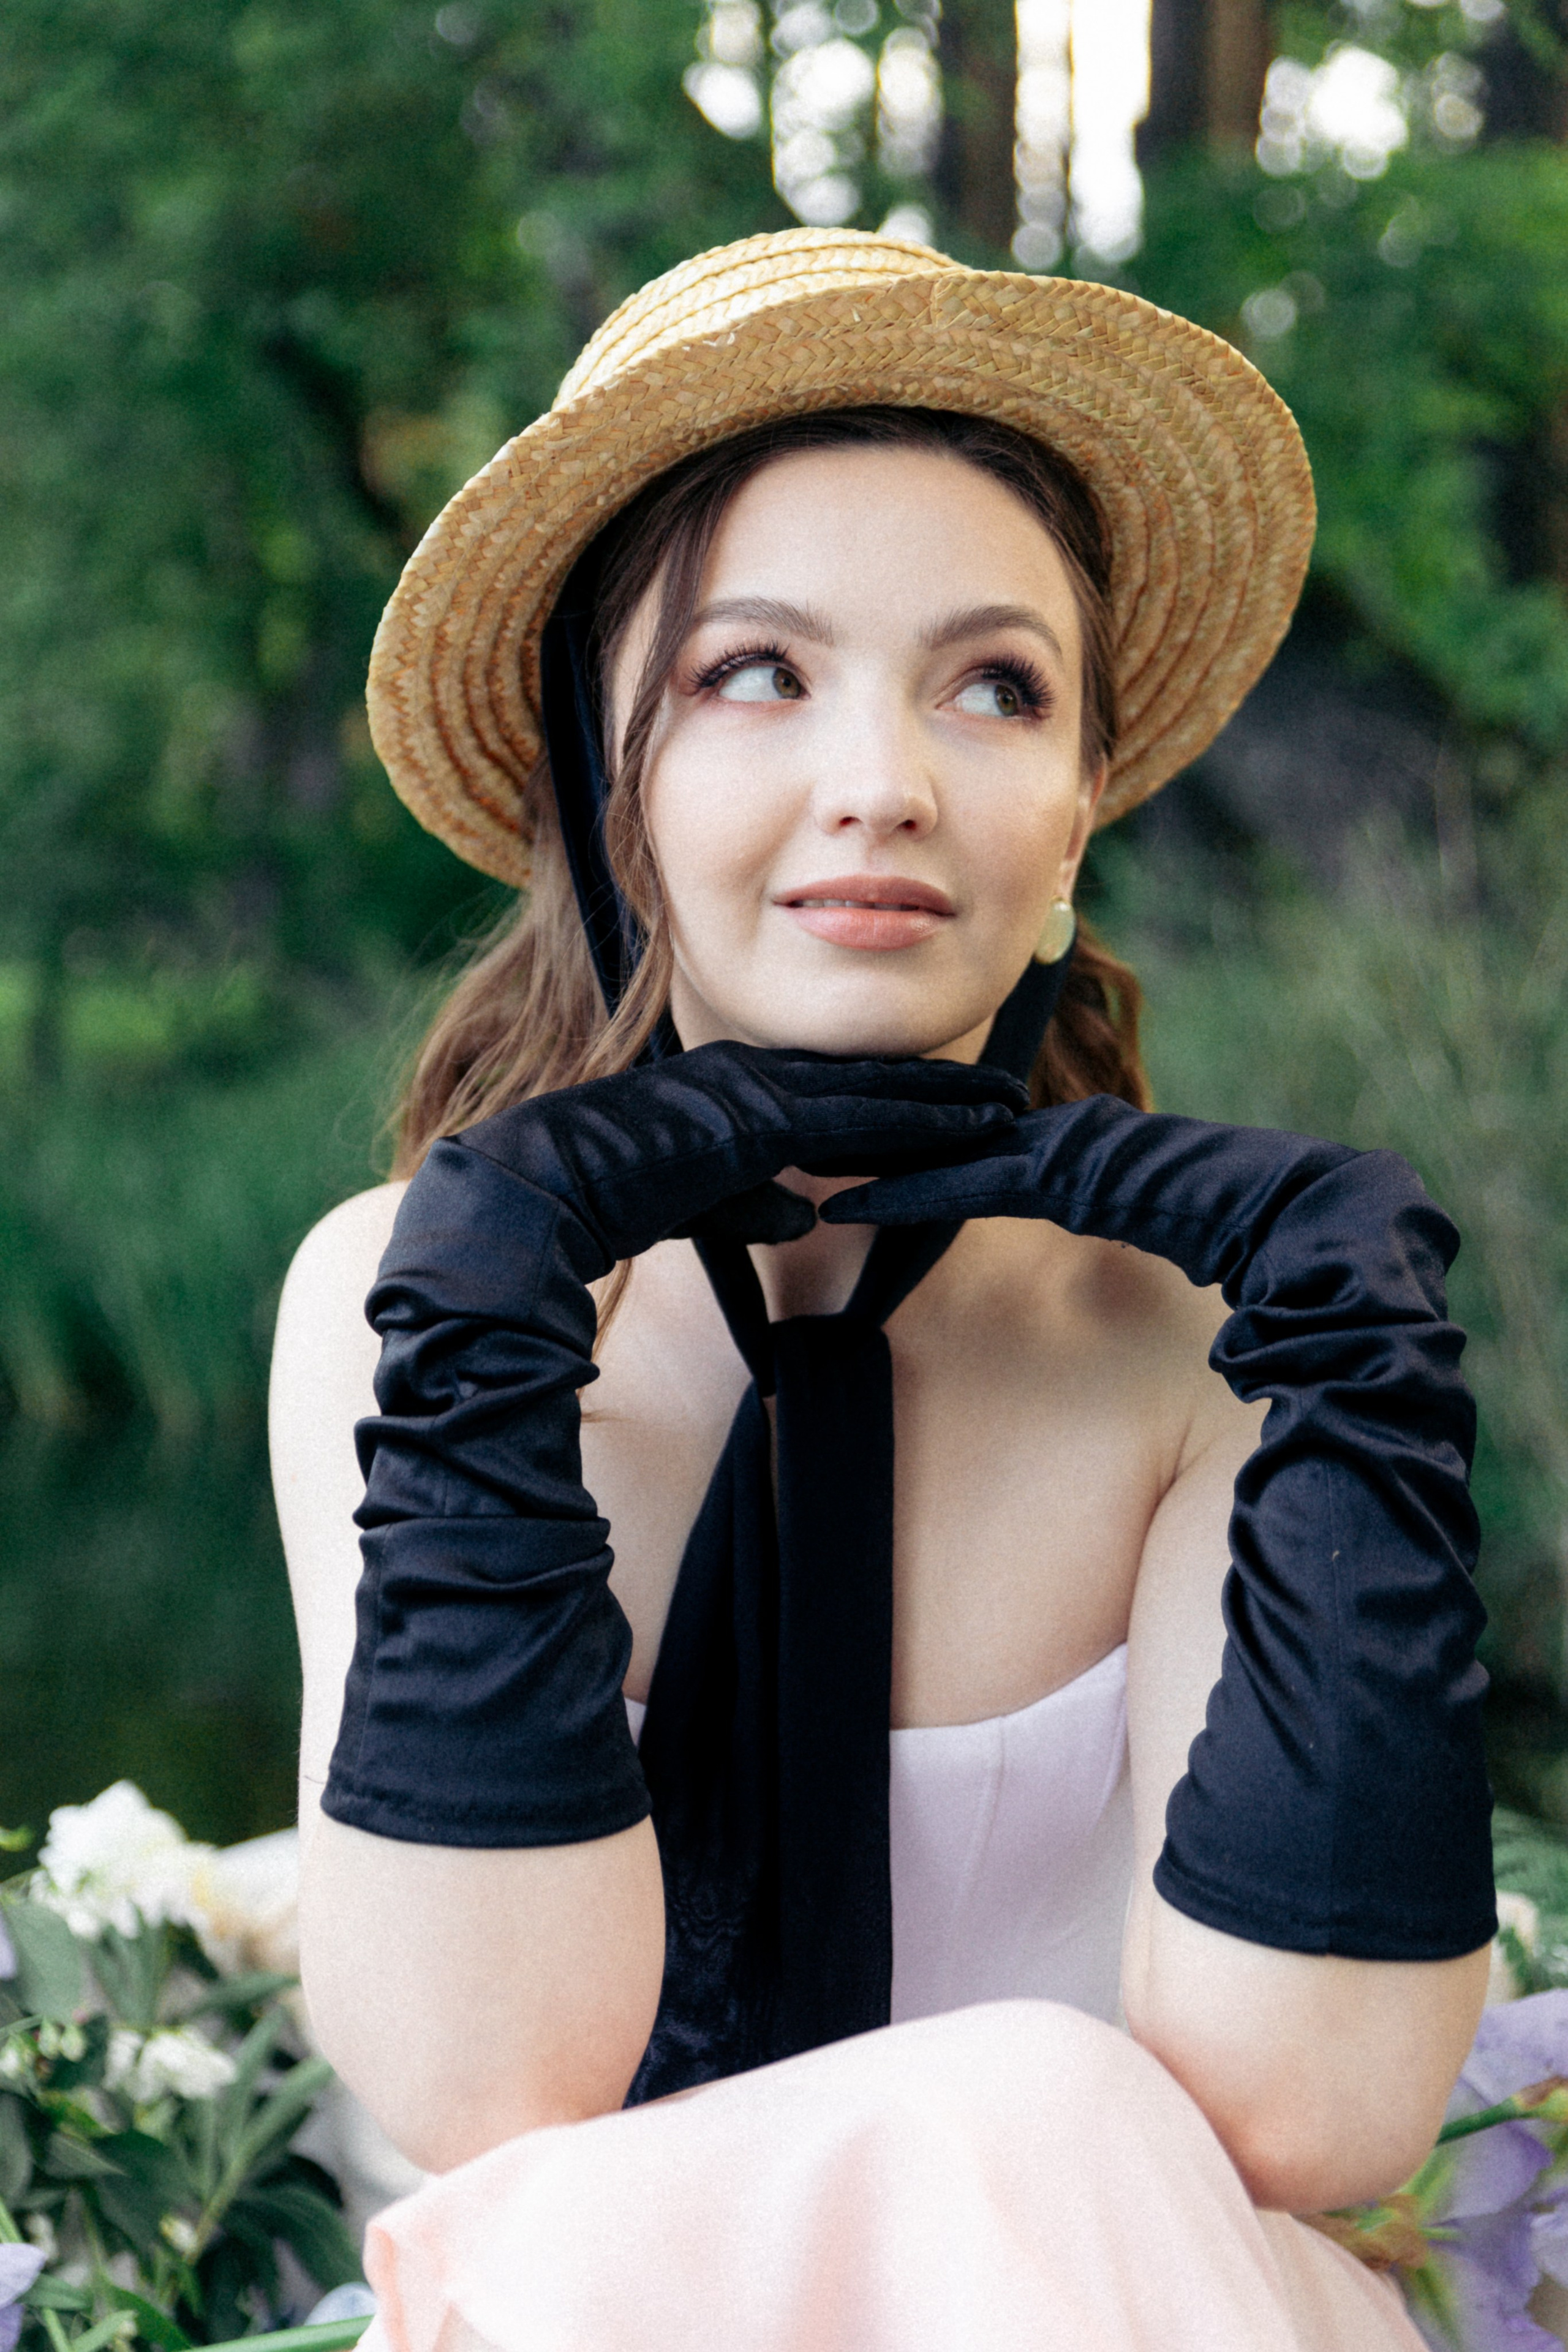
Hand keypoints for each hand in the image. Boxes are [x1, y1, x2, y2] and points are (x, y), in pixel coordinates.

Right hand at [456, 1042, 1026, 1266]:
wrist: (553, 1184)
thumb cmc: (611, 1195)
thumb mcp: (699, 1201)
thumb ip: (754, 1202)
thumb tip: (806, 1215)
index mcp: (738, 1086)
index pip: (837, 1085)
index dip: (903, 1092)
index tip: (958, 1099)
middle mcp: (755, 1072)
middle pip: (870, 1077)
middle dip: (943, 1088)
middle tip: (1009, 1093)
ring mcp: (758, 1088)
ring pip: (875, 1090)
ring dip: (947, 1101)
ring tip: (1008, 1108)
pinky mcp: (760, 1118)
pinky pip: (856, 1118)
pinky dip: (916, 1121)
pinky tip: (964, 1129)